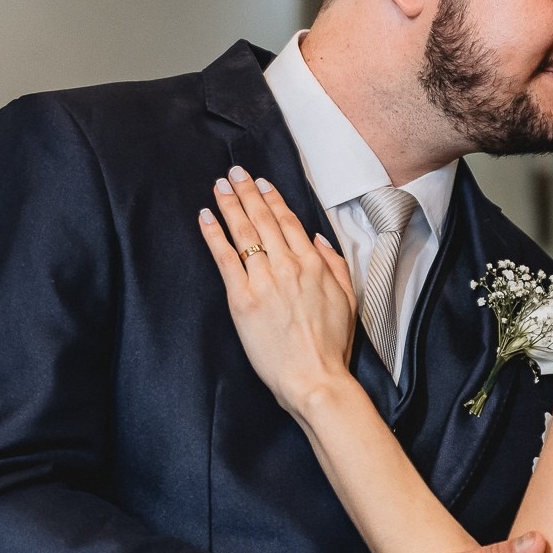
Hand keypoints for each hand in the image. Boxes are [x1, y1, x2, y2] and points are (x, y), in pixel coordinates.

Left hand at [199, 167, 358, 418]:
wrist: (314, 378)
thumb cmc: (331, 346)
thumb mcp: (347, 300)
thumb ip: (334, 265)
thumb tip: (319, 240)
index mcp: (313, 265)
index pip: (288, 222)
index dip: (272, 199)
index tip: (261, 183)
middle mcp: (288, 266)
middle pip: (262, 220)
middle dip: (246, 193)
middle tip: (233, 174)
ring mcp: (263, 281)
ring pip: (243, 232)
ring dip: (229, 205)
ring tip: (219, 187)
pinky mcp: (242, 299)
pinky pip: (225, 258)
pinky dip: (214, 235)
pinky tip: (206, 217)